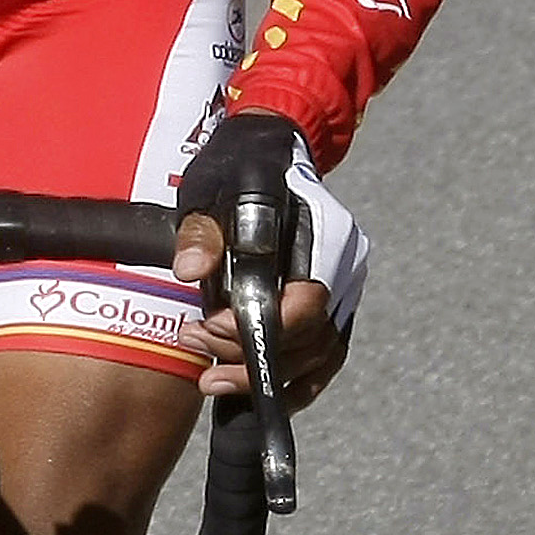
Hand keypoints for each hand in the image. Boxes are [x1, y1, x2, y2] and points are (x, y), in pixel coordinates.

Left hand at [171, 108, 370, 408]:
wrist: (268, 144)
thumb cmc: (237, 164)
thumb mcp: (209, 186)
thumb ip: (203, 229)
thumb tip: (190, 271)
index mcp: (322, 236)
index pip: (308, 304)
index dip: (261, 329)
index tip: (210, 326)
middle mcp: (344, 265)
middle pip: (313, 338)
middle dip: (251, 357)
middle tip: (194, 343)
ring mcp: (345, 285)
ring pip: (321, 354)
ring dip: (268, 376)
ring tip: (212, 379)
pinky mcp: (333, 300)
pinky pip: (325, 354)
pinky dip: (296, 381)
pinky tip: (254, 390)